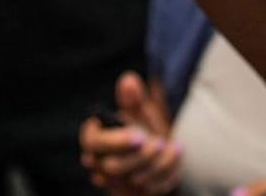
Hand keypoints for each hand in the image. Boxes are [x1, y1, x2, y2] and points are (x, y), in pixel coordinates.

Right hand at [78, 72, 181, 195]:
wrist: (157, 152)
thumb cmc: (143, 128)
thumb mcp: (140, 112)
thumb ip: (133, 99)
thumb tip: (129, 81)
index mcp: (94, 138)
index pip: (91, 142)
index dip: (114, 141)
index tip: (138, 135)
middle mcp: (99, 163)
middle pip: (113, 167)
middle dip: (141, 155)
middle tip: (159, 141)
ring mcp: (115, 183)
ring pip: (134, 181)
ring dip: (158, 163)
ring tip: (172, 146)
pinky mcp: (131, 194)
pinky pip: (149, 190)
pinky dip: (167, 173)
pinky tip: (173, 156)